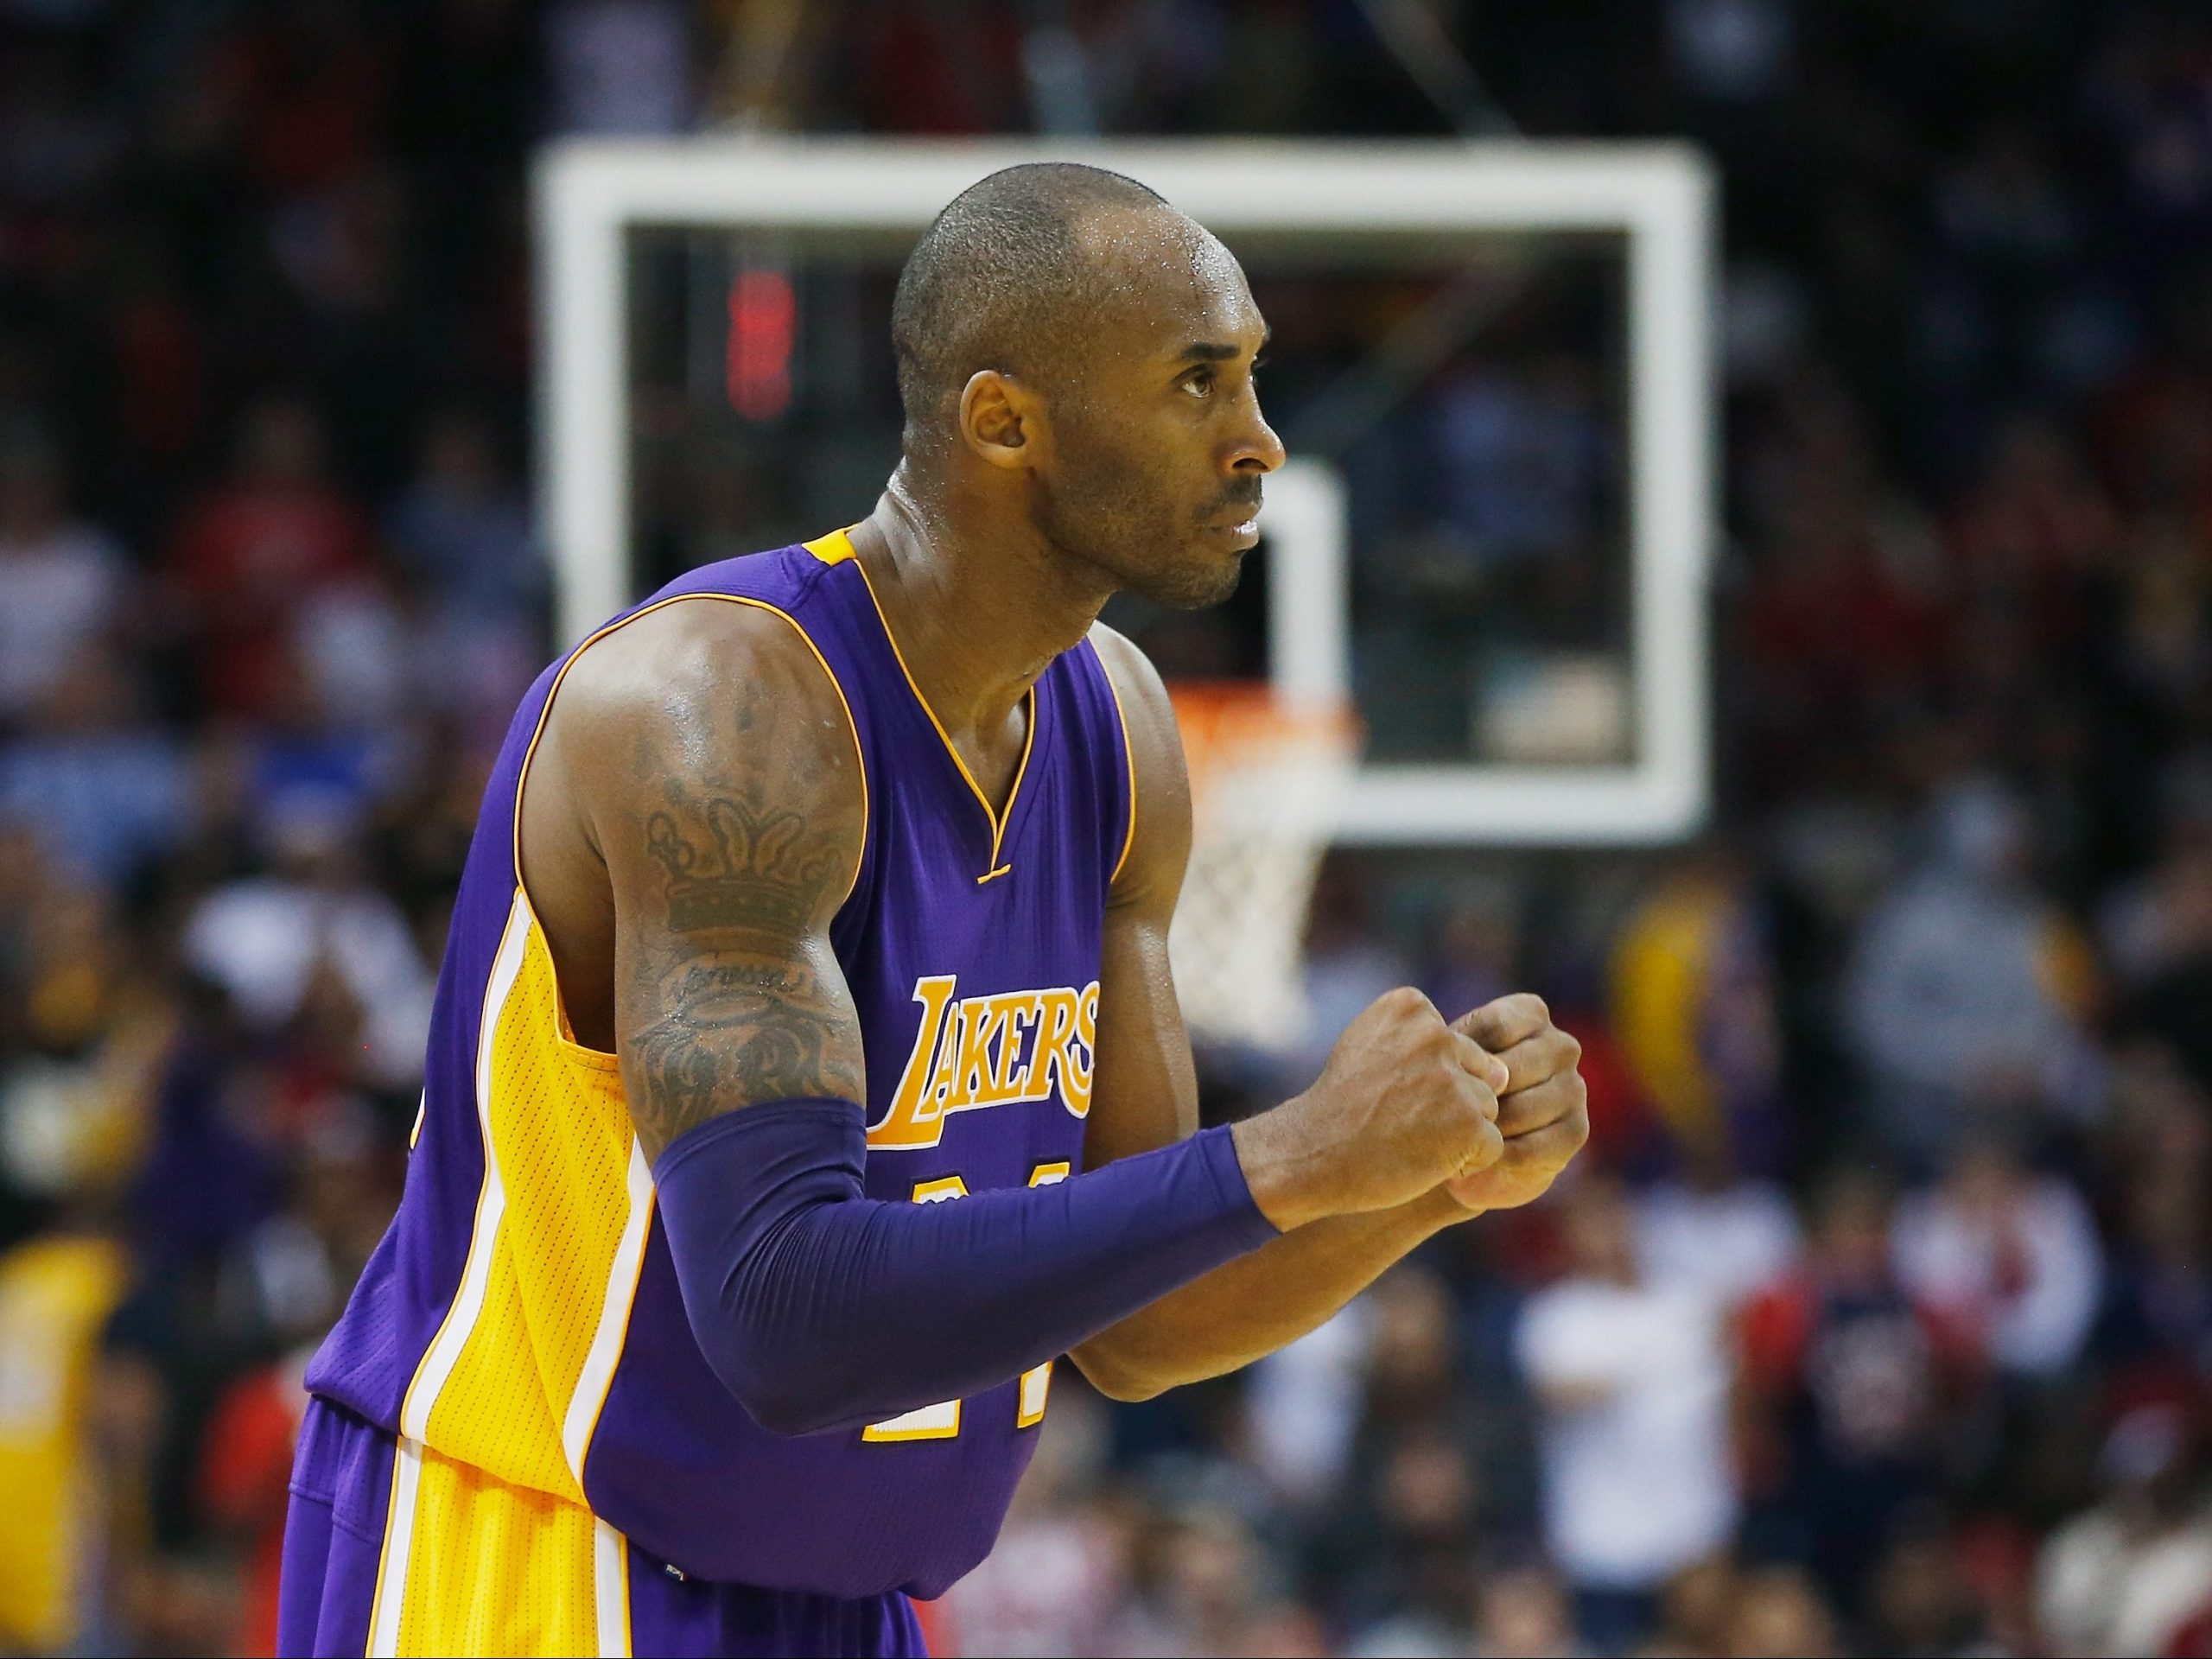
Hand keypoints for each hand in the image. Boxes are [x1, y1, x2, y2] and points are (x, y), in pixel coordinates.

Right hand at [1233, 988, 1506, 1230]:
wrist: (1314, 1154)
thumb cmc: (1342, 1105)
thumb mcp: (1369, 1045)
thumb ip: (1428, 1044)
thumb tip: (1505, 1071)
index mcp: (1410, 1005)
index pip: (1455, 1042)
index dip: (1427, 1075)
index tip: (1385, 1088)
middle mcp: (1435, 1034)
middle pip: (1479, 1071)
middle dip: (1450, 1101)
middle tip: (1399, 1119)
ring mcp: (1453, 1080)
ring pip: (1487, 1108)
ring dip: (1458, 1131)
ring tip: (1410, 1138)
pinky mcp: (1467, 1124)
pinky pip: (1492, 1143)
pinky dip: (1467, 1161)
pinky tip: (1426, 1160)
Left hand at [1441, 994, 1588, 1212]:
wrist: (1473, 1148)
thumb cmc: (1451, 1089)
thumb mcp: (1445, 1060)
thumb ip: (1452, 1049)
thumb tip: (1455, 1054)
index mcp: (1530, 1014)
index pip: (1496, 1026)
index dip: (1462, 1056)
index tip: (1437, 1076)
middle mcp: (1561, 1046)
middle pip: (1511, 1069)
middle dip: (1474, 1098)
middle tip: (1442, 1119)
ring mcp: (1574, 1088)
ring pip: (1521, 1110)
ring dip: (1484, 1131)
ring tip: (1455, 1141)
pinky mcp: (1576, 1131)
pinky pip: (1533, 1148)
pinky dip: (1498, 1159)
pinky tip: (1475, 1161)